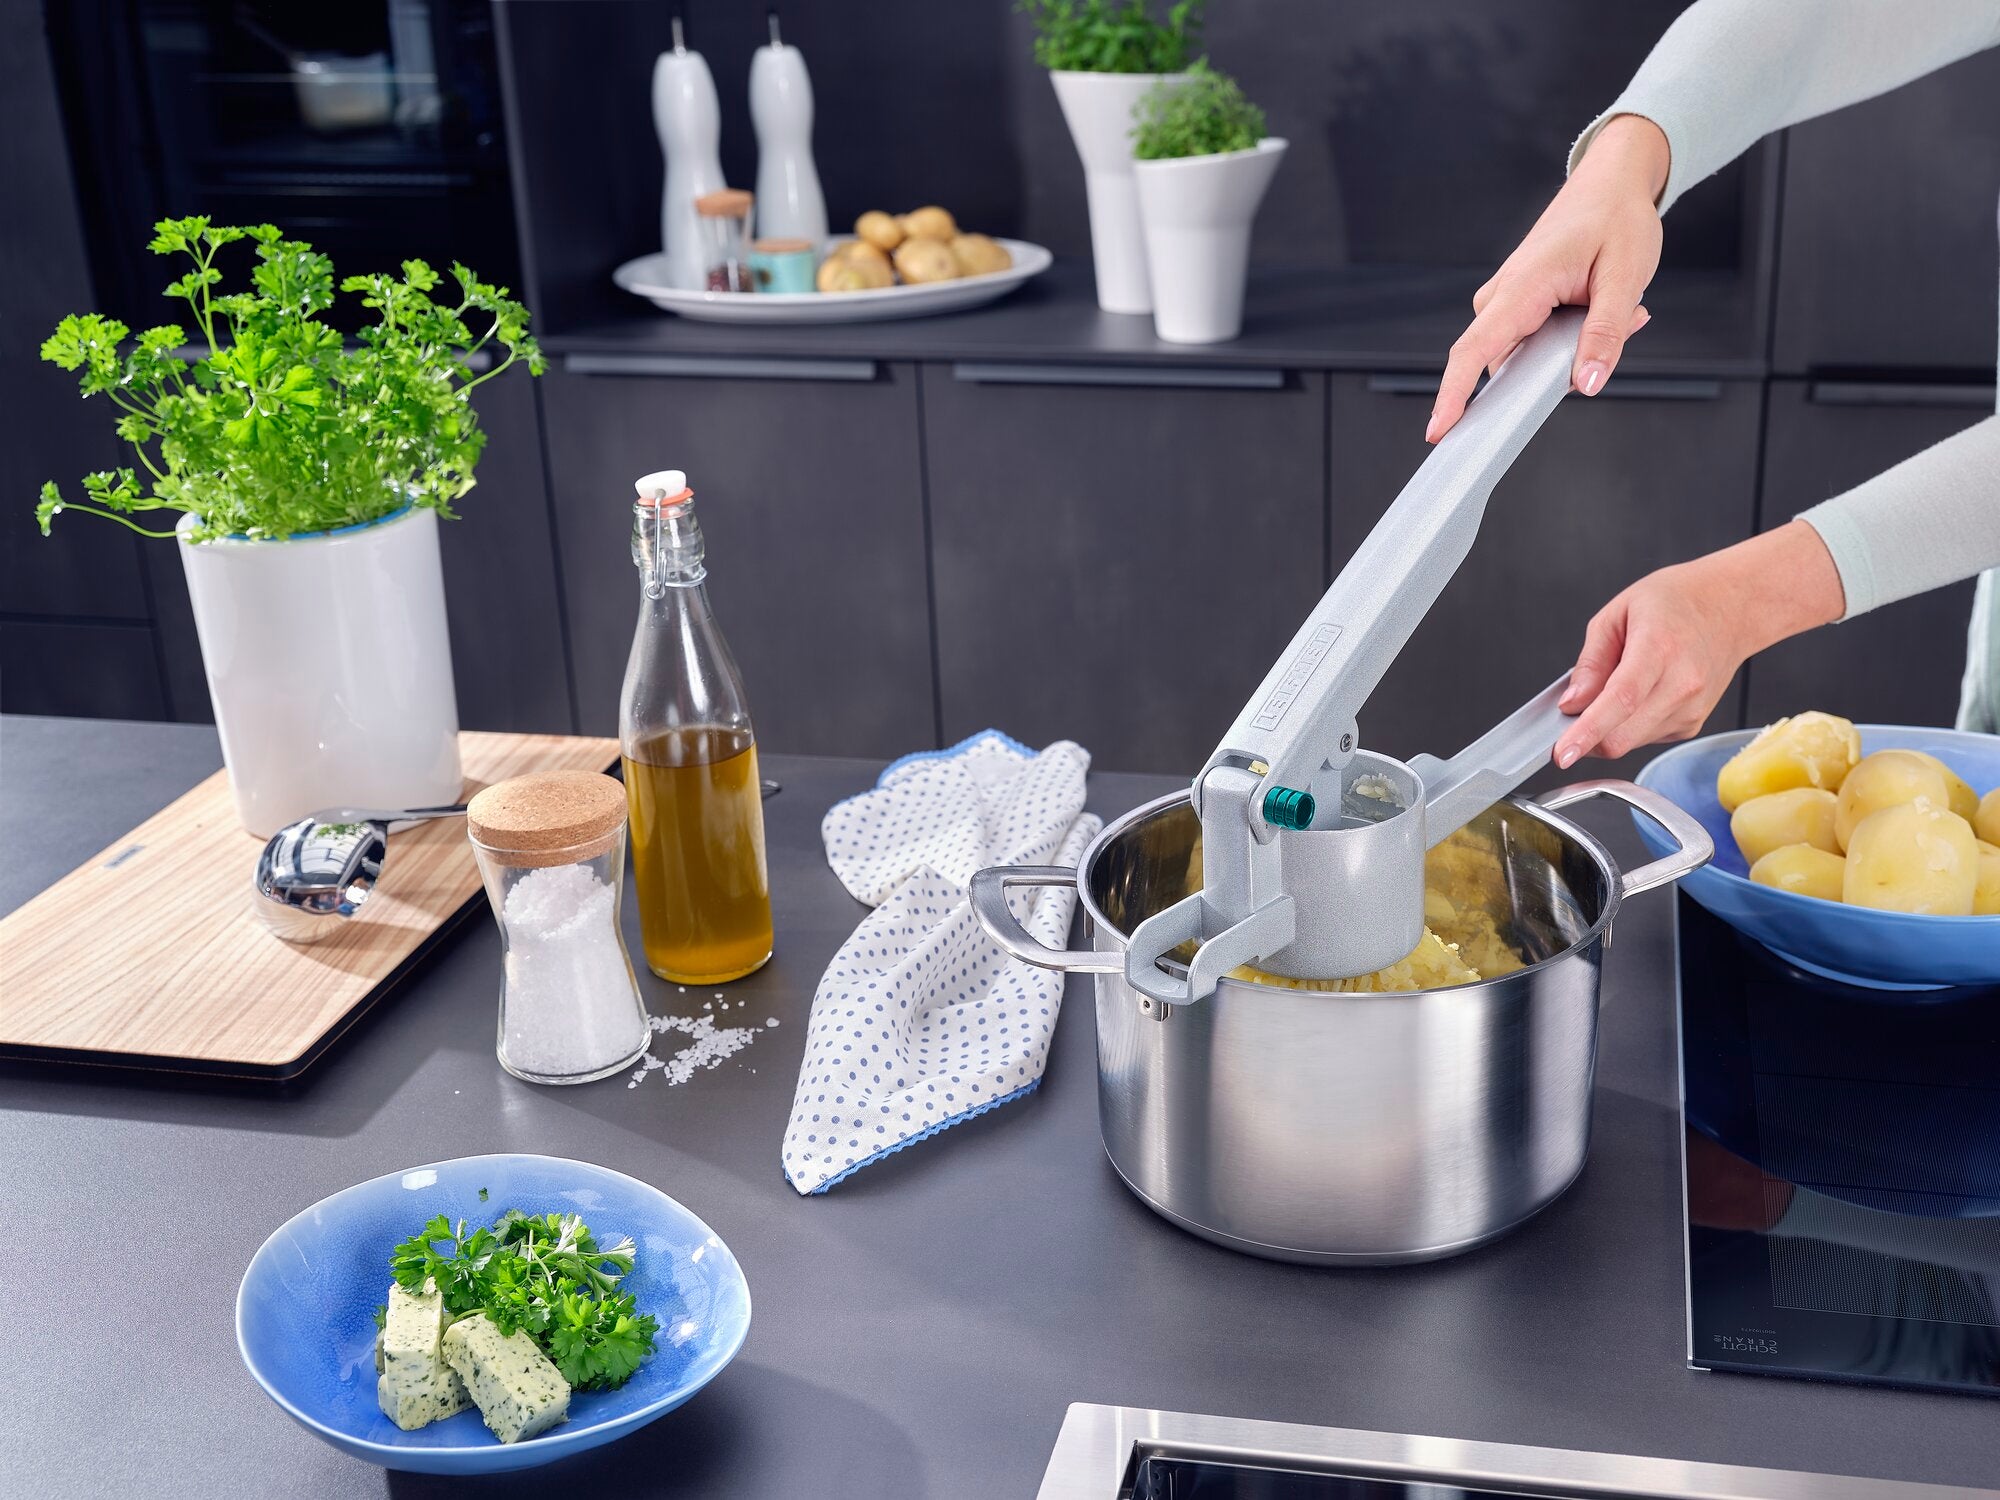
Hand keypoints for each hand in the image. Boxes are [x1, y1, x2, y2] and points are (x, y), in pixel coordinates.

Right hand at [1428, 114, 1670, 442]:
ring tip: (1620, 309)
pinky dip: (1571, 335)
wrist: (1612, 180)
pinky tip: (1603, 307)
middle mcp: (1504, 296)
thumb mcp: (1625, 276)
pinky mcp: (1519, 303)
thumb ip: (1606, 333)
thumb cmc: (1615, 216)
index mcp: (1521, 287)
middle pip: (1504, 363)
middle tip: (1622, 325)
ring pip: (1526, 353)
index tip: (1438, 431)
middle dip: (1557, 367)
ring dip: (1572, 345)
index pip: (1472, 352)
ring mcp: (1508, 299)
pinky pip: (1534, 339)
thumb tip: (1588, 384)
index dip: (1452, 396)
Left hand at [1554, 521, 1846, 766]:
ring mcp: (1691, 708)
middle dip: (1585, 736)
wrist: (1731, 606)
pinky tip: (1638, 696)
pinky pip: (1645, 739)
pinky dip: (1628, 726)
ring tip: (1615, 688)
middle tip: (1570, 714)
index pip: (1620, 700)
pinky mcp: (1692, 724)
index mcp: (1659, 649)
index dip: (1587, 731)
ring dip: (1607, 729)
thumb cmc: (1677, 602)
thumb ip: (1590, 662)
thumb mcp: (1617, 614)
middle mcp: (1681, 684)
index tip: (1563, 753)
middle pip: (1621, 736)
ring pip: (1630, 743)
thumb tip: (1571, 703)